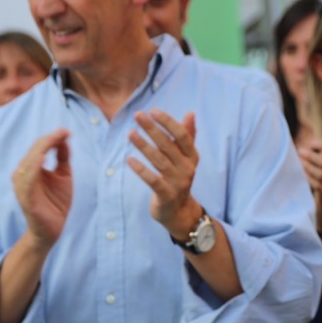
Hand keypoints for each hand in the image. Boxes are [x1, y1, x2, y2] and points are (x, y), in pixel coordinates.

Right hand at [13, 129, 72, 248]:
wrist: (54, 228)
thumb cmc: (56, 201)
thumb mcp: (63, 175)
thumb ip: (62, 157)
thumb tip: (64, 138)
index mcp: (31, 169)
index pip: (38, 148)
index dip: (52, 138)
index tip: (67, 131)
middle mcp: (23, 175)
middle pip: (33, 152)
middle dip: (48, 140)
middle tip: (64, 131)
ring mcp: (23, 187)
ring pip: (28, 163)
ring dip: (41, 149)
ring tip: (54, 139)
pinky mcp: (26, 198)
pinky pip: (27, 181)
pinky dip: (33, 168)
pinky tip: (42, 158)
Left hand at [127, 110, 202, 238]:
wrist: (179, 211)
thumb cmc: (179, 178)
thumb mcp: (185, 158)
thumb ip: (187, 136)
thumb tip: (190, 113)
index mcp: (192, 157)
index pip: (182, 136)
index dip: (168, 122)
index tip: (154, 111)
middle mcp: (187, 168)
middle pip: (169, 146)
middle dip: (153, 129)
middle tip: (138, 115)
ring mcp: (178, 183)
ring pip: (159, 161)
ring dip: (144, 146)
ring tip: (130, 133)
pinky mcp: (167, 196)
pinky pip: (153, 181)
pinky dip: (141, 170)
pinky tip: (129, 159)